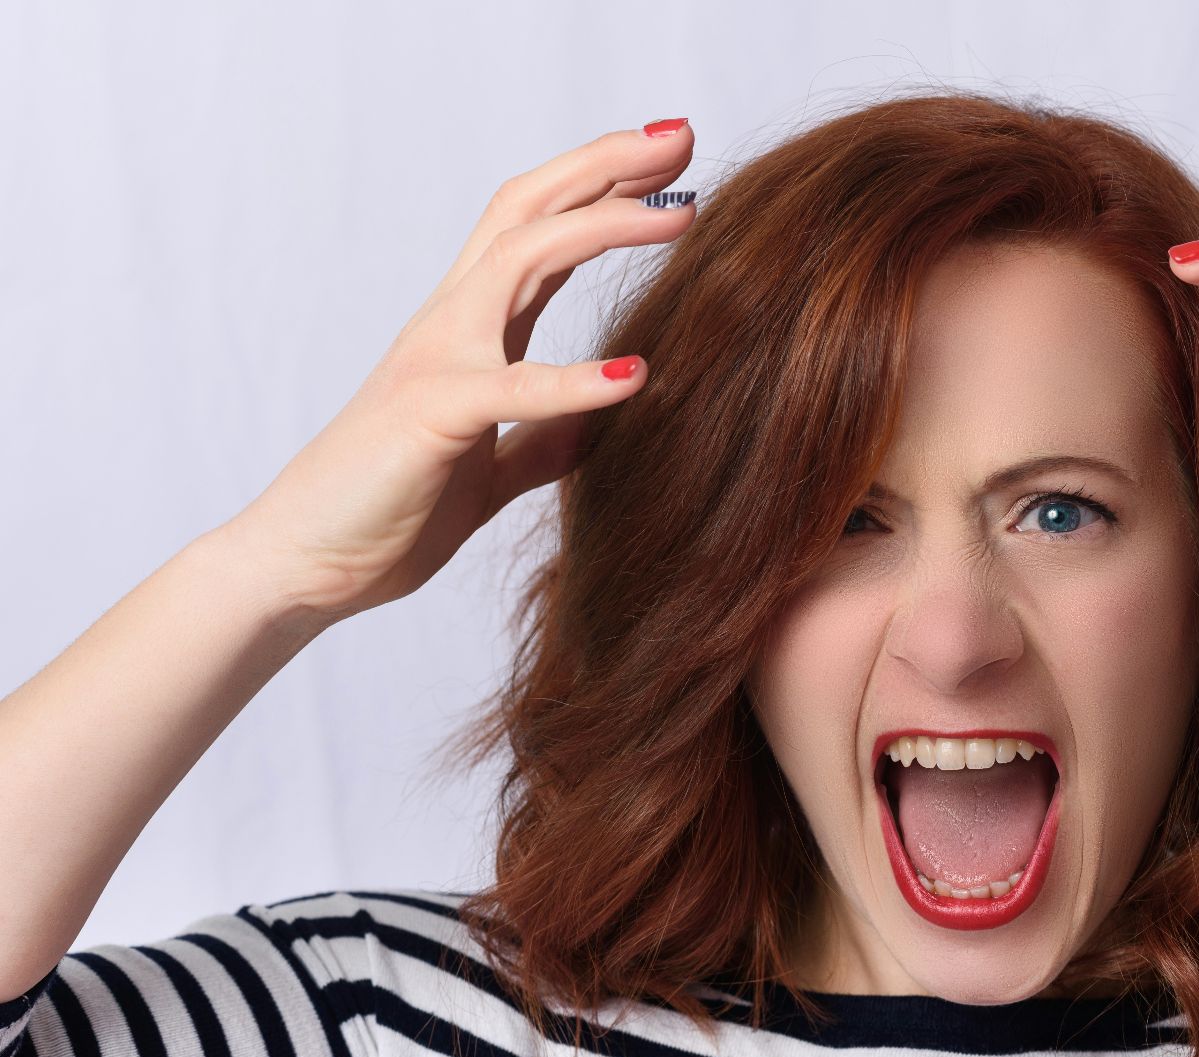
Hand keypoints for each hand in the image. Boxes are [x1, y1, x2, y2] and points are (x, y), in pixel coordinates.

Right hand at [220, 120, 696, 622]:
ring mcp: (436, 361)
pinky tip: (635, 375)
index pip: (540, 230)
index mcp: (468, 332)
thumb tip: (598, 423)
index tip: (672, 165)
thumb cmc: (383, 511)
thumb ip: (540, 441)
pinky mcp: (432, 417)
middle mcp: (451, 325)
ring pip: (521, 258)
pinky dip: (576, 381)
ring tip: (682, 220)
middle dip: (606, 166)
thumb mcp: (487, 472)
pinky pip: (510, 388)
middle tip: (684, 138)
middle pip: (529, 210)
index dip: (602, 188)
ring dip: (604, 229)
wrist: (302, 565)